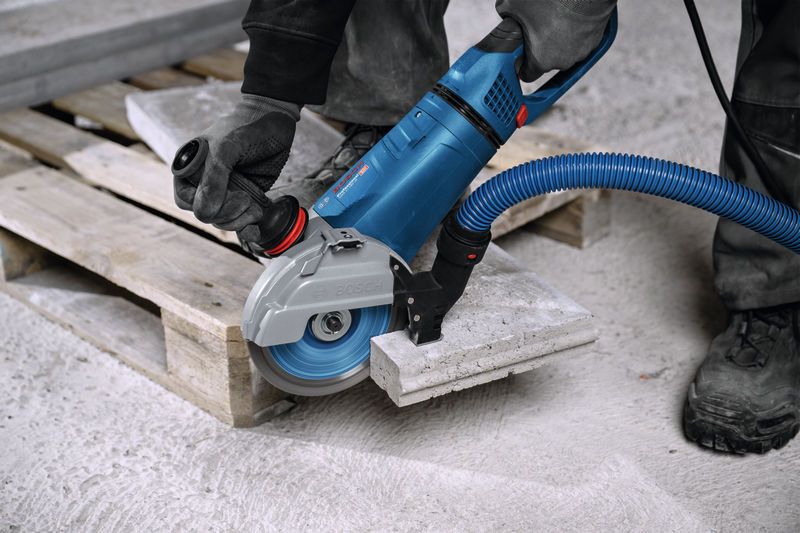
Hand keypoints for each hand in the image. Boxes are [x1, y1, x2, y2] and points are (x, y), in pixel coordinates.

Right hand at [173, 94, 299, 242]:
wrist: (276, 120)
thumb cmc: (247, 127)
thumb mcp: (228, 147)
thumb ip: (214, 177)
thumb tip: (204, 212)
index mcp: (189, 167)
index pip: (186, 201)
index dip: (207, 203)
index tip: (233, 193)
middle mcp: (204, 181)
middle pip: (205, 214)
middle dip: (227, 213)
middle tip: (247, 199)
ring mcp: (225, 191)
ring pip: (222, 221)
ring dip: (240, 219)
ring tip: (255, 206)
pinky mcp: (244, 198)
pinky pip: (239, 222)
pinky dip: (247, 228)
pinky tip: (255, 229)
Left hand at [496, 0, 615, 81]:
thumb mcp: (514, 4)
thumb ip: (505, 15)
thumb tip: (505, 15)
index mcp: (541, 61)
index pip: (527, 75)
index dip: (521, 65)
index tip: (519, 56)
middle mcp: (562, 62)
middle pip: (545, 61)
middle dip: (539, 47)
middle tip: (535, 27)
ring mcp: (582, 52)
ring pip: (564, 50)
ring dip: (557, 39)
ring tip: (554, 18)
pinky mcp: (595, 40)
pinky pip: (579, 40)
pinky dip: (573, 32)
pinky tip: (569, 16)